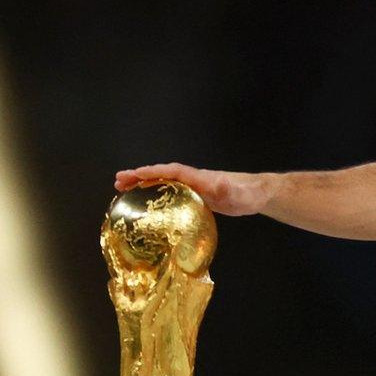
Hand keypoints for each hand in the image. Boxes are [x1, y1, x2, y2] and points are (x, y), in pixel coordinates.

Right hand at [114, 163, 275, 216]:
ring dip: (144, 184)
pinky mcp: (197, 196)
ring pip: (164, 183)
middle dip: (140, 176)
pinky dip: (156, 195)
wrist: (257, 194)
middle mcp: (194, 179)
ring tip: (122, 190)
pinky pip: (171, 193)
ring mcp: (194, 187)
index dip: (153, 172)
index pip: (172, 171)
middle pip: (162, 175)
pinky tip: (147, 205)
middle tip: (118, 181)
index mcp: (199, 177)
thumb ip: (228, 188)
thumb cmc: (247, 193)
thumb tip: (219, 183)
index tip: (133, 174)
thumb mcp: (238, 192)